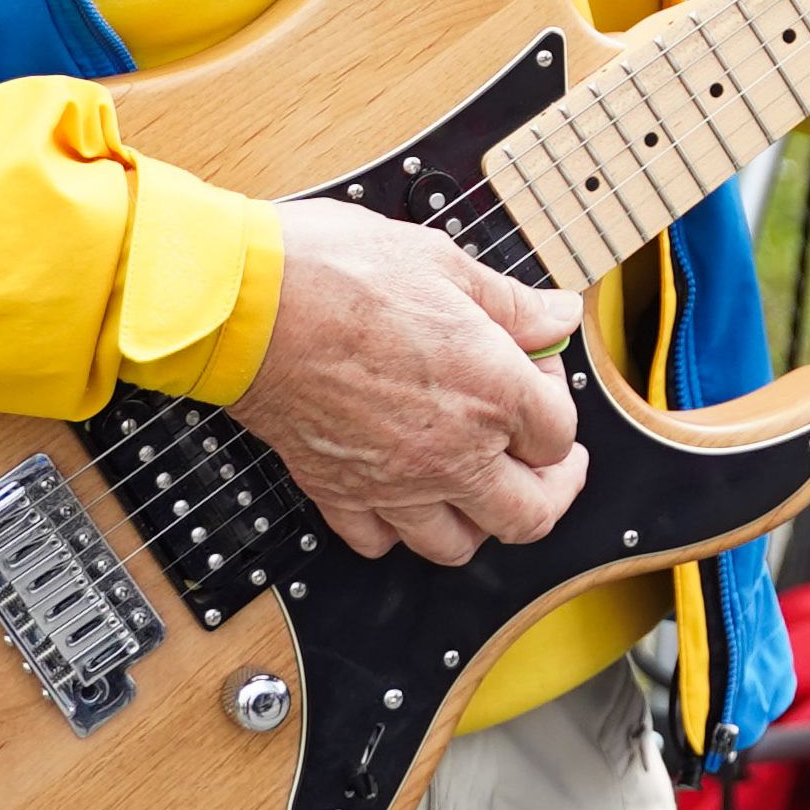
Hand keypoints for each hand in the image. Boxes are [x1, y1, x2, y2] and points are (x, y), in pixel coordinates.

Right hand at [238, 200, 588, 562]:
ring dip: (479, 520)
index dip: (557, 400)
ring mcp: (393, 482)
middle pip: (529, 514)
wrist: (249, 305)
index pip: (560, 432)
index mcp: (493, 391)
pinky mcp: (336, 492)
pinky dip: (397, 529)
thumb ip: (511, 303)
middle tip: (546, 462)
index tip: (538, 374)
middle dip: (550, 490)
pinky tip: (403, 492)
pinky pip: (379, 541)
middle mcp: (451, 452)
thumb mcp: (444, 264)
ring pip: (456, 545)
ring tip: (479, 482)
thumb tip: (556, 313)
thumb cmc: (340, 273)